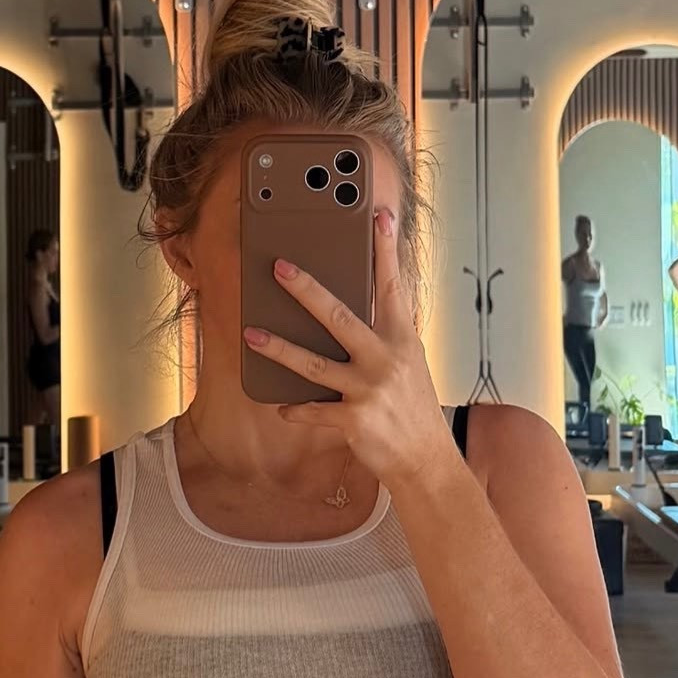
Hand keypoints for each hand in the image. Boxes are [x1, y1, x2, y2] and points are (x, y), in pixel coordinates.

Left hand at [242, 209, 452, 492]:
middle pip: (340, 317)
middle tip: (279, 268)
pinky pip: (313, 410)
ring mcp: (368, 390)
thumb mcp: (409, 365)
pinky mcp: (353, 420)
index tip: (378, 215)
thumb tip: (353, 311)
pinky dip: (295, 409)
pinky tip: (281, 406)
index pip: (393, 286)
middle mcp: (386, 359)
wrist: (426, 461)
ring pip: (313, 364)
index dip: (385, 249)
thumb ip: (385, 336)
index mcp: (402, 339)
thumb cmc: (412, 409)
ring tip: (251, 335)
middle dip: (306, 290)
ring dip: (279, 349)